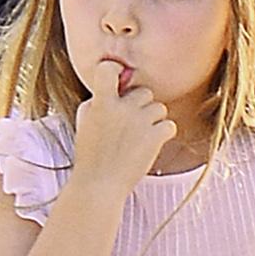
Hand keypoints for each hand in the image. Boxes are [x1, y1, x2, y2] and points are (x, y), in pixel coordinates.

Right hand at [72, 80, 175, 199]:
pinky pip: (169, 125)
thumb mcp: (85, 122)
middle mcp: (122, 108)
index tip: (117, 76)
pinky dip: (162, 134)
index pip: (108, 69)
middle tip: (130, 125)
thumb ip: (98, 99)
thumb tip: (117, 83)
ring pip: (159, 108)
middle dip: (140, 106)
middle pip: (144, 92)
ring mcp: (140, 122)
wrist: (99, 186)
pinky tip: (150, 145)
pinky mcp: (155, 137)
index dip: (114, 70)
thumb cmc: (90, 154)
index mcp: (101, 102)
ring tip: (139, 138)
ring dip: (153, 120)